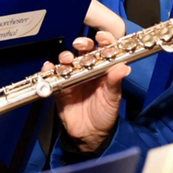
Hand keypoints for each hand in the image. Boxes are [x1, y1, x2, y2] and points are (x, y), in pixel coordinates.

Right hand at [49, 32, 130, 152]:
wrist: (90, 135)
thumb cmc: (105, 115)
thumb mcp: (112, 99)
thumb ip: (115, 82)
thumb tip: (124, 68)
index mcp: (104, 70)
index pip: (104, 49)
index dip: (104, 40)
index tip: (102, 37)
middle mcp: (88, 70)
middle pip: (84, 50)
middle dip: (82, 44)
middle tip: (80, 45)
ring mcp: (74, 77)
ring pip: (68, 60)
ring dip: (65, 56)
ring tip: (66, 59)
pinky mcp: (61, 87)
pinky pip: (53, 75)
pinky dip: (49, 69)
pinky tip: (49, 67)